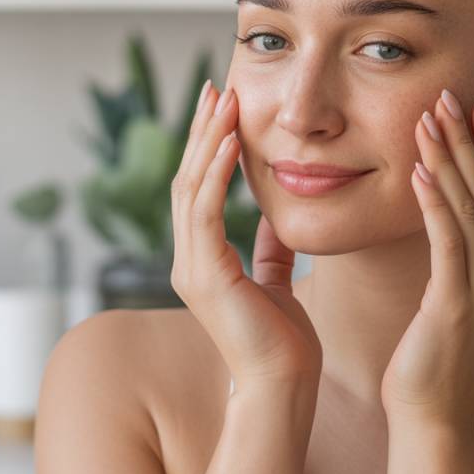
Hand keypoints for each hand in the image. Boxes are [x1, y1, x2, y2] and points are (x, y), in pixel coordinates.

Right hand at [170, 81, 321, 390]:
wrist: (284, 386)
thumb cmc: (284, 341)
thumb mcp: (275, 281)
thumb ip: (269, 249)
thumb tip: (274, 220)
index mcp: (203, 260)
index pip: (200, 189)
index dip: (209, 146)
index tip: (224, 107)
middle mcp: (188, 260)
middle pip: (189, 179)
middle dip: (202, 131)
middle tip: (216, 87)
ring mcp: (190, 268)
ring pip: (192, 188)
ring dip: (207, 141)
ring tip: (223, 100)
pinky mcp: (205, 275)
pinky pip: (206, 212)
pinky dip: (217, 173)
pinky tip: (230, 141)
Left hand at [380, 88, 473, 429]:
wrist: (436, 418)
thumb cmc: (440, 360)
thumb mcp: (463, 301)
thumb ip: (468, 260)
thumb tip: (456, 221)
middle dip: (471, 140)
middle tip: (451, 95)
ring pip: (470, 207)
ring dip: (449, 158)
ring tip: (430, 118)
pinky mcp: (456, 304)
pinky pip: (447, 240)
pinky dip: (434, 201)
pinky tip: (418, 169)